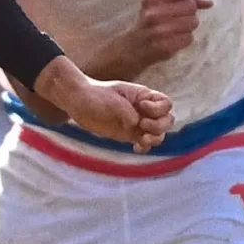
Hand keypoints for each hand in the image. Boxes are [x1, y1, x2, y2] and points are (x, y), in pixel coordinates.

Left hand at [35, 58, 173, 152]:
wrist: (77, 101)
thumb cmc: (94, 95)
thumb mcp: (111, 101)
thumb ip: (127, 112)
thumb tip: (136, 126)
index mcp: (142, 95)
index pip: (166, 103)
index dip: (159, 109)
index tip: (141, 107)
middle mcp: (143, 109)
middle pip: (167, 120)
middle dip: (159, 126)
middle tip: (142, 125)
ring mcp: (137, 122)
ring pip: (158, 133)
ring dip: (155, 138)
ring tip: (142, 140)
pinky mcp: (128, 133)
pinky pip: (145, 143)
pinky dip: (145, 147)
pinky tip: (136, 148)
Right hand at [124, 0, 212, 68]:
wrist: (134, 47)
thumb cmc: (151, 20)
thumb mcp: (161, 2)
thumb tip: (209, 3)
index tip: (181, 2)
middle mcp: (154, 12)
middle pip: (191, 5)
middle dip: (188, 12)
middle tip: (176, 18)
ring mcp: (160, 30)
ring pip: (193, 22)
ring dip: (188, 27)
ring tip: (176, 29)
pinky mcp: (165, 46)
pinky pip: (189, 38)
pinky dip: (184, 39)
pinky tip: (174, 39)